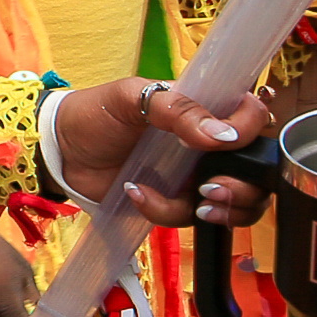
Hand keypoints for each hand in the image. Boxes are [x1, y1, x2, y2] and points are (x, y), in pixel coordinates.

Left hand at [52, 76, 271, 225]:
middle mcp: (207, 146)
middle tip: (210, 188)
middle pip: (256, 173)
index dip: (251, 131)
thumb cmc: (95, 113)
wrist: (60, 150)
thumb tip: (222, 134)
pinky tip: (137, 193)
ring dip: (221, 209)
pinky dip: (165, 212)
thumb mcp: (132, 98)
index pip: (253, 118)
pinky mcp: (173, 202)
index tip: (230, 142)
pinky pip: (187, 217)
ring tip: (196, 202)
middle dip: (243, 188)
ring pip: (234, 204)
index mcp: (204, 109)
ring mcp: (193, 177)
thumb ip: (178, 110)